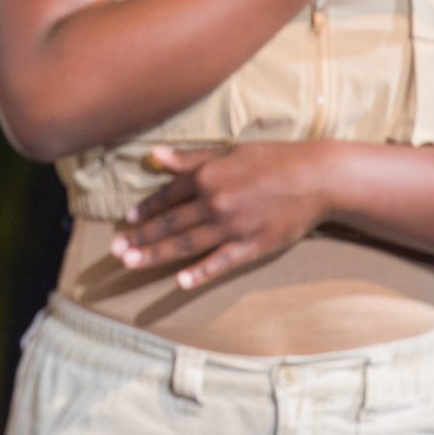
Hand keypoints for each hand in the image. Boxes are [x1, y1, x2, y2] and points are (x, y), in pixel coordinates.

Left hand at [111, 143, 333, 288]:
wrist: (318, 178)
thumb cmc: (272, 160)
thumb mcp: (228, 152)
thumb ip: (190, 159)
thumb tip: (155, 155)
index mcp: (206, 176)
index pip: (166, 196)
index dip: (144, 209)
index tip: (126, 221)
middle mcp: (214, 202)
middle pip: (170, 223)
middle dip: (140, 237)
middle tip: (115, 249)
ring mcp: (232, 226)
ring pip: (186, 244)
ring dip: (155, 254)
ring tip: (130, 263)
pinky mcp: (252, 245)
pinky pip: (220, 262)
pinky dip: (200, 272)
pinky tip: (180, 282)